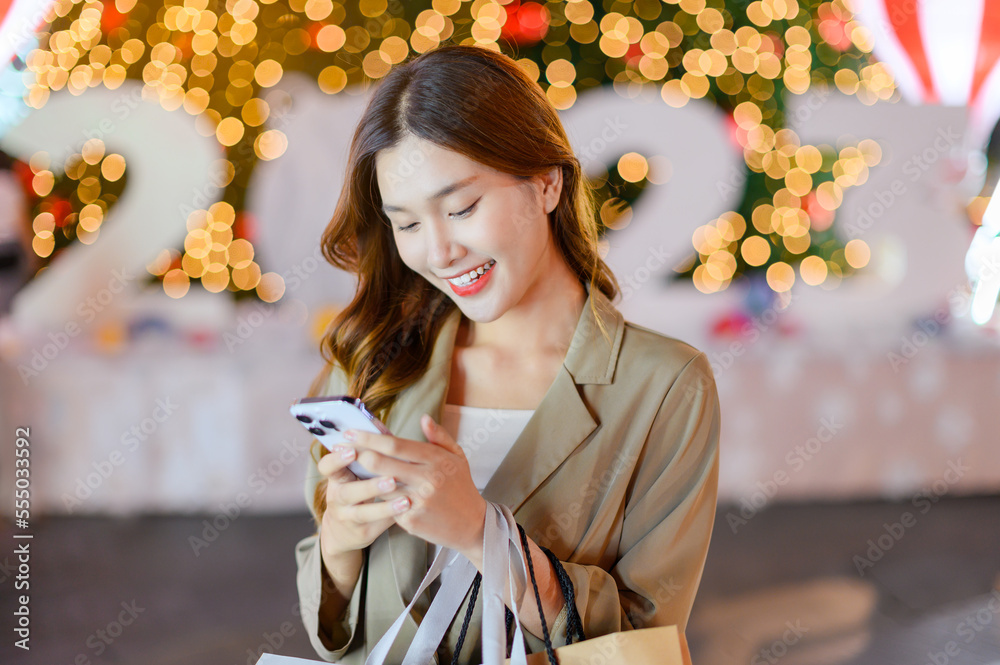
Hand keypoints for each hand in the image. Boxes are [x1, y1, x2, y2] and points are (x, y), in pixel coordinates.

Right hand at [315, 443, 411, 562]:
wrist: (346, 528)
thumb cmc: (359, 486)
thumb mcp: (357, 470)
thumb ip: (369, 449)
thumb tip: (377, 423)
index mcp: (337, 478)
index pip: (327, 467)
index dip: (336, 459)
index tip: (352, 450)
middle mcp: (338, 498)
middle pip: (347, 492)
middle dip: (369, 485)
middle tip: (390, 477)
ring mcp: (348, 517)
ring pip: (363, 513)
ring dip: (385, 506)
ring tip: (406, 500)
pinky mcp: (362, 533)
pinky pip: (377, 525)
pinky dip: (392, 517)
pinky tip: (408, 510)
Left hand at [343, 413, 487, 555]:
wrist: (473, 525)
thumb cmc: (461, 488)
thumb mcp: (457, 457)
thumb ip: (439, 437)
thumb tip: (423, 418)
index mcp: (436, 459)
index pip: (395, 444)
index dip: (369, 437)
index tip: (351, 431)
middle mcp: (427, 479)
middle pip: (381, 463)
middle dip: (357, 453)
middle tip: (340, 447)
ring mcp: (417, 501)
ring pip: (379, 485)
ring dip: (362, 476)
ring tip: (347, 466)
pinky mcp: (411, 521)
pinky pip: (387, 506)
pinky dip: (377, 497)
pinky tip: (365, 490)